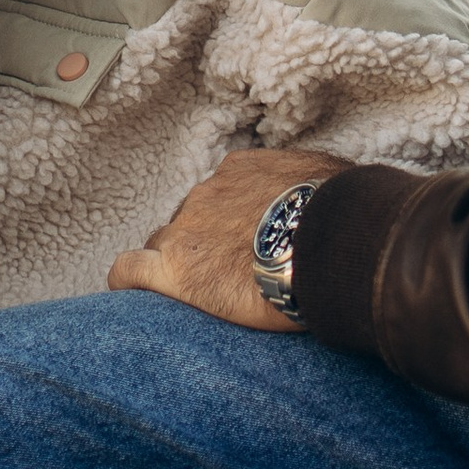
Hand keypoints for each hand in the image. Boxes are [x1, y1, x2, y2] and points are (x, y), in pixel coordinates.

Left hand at [108, 147, 346, 328]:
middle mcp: (207, 195)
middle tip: (225, 272)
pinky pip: (129, 271)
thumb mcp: (331, 179)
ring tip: (194, 292)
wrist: (329, 242)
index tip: (242, 243)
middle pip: (187, 220)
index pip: (218, 196)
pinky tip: (131, 295)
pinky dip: (128, 281)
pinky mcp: (174, 272)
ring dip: (174, 264)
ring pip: (161, 245)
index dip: (226, 223)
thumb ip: (316, 183)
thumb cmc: (340, 212)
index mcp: (240, 172)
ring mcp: (186, 232)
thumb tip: (334, 191)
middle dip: (199, 243)